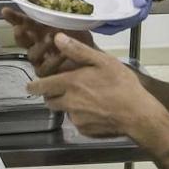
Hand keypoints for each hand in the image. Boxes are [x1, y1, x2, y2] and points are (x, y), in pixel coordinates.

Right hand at [1, 7, 93, 75]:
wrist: (96, 61)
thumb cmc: (82, 41)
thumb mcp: (72, 24)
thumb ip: (59, 16)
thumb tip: (51, 4)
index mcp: (40, 32)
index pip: (23, 24)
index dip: (14, 18)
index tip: (5, 11)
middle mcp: (37, 46)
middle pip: (22, 40)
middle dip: (21, 33)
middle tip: (23, 27)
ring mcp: (41, 61)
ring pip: (32, 55)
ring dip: (41, 46)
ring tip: (51, 38)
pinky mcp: (48, 76)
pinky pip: (44, 69)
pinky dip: (53, 60)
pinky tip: (63, 53)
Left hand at [26, 33, 163, 137]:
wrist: (137, 115)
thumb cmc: (121, 84)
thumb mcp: (102, 61)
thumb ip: (78, 50)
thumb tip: (57, 38)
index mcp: (70, 83)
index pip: (42, 86)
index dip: (34, 86)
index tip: (30, 86)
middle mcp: (68, 102)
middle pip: (50, 101)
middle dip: (51, 96)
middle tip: (61, 90)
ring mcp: (76, 119)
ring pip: (64, 111)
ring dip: (68, 106)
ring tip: (84, 99)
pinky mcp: (85, 131)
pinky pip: (77, 122)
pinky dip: (81, 117)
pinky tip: (95, 111)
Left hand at [93, 0, 166, 33]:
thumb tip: (139, 3)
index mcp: (138, 13)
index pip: (121, 23)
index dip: (108, 25)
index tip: (96, 24)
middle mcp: (131, 16)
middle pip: (113, 27)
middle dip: (100, 27)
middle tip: (86, 24)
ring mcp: (126, 13)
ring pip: (111, 23)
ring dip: (99, 23)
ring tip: (86, 20)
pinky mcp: (122, 8)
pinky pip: (110, 15)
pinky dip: (102, 16)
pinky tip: (93, 12)